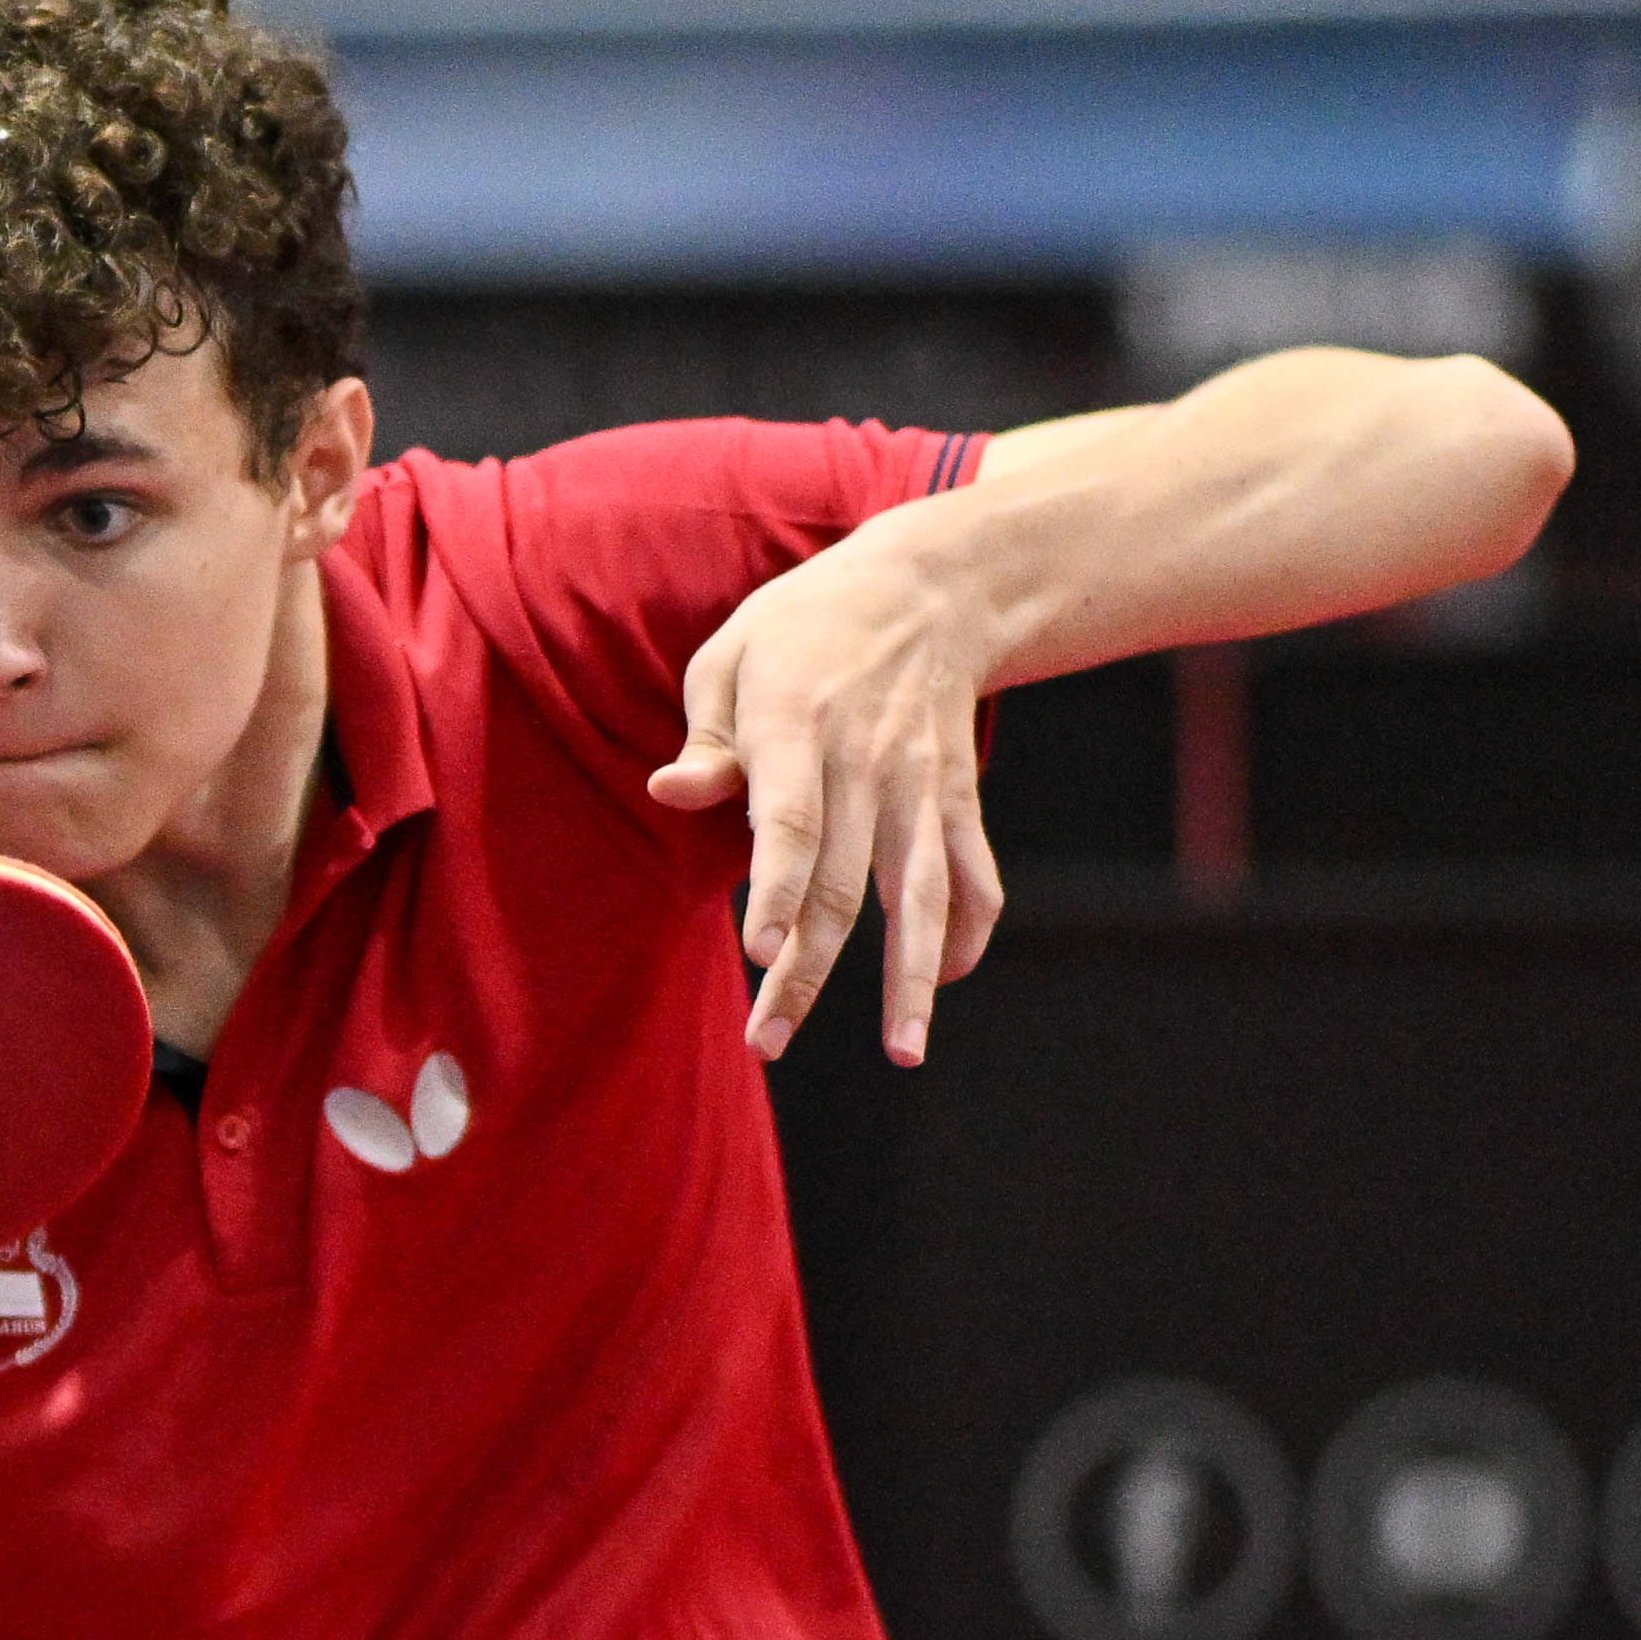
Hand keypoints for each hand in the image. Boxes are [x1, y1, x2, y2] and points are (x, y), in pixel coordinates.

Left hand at [645, 526, 1004, 1065]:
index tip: (758, 954)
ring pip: (919, 895)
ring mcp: (921, 783)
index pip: (788, 822)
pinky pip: (972, 872)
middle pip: (842, 883)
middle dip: (807, 970)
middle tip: (769, 1041)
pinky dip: (966, 929)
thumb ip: (707, 737)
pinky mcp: (957, 796)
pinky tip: (947, 978)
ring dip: (911, 980)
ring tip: (903, 1052)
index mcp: (797, 723)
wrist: (928, 587)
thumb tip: (668, 793)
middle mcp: (866, 760)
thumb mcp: (731, 657)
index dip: (777, 890)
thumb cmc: (800, 629)